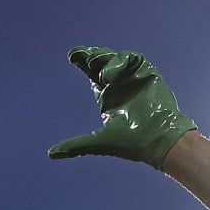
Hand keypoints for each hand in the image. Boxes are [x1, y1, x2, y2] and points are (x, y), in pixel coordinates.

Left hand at [48, 47, 197, 167]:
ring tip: (95, 67)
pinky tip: (109, 75)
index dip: (83, 63)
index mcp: (109, 97)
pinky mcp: (147, 73)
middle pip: (102, 62)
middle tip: (77, 55)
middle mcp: (120, 85)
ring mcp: (134, 78)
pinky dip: (118, 61)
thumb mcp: (99, 141)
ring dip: (103, 58)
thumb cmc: (132, 143)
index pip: (93, 75)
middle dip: (89, 56)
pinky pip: (130, 58)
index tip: (72, 57)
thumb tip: (51, 154)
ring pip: (115, 58)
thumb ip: (76, 145)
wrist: (158, 140)